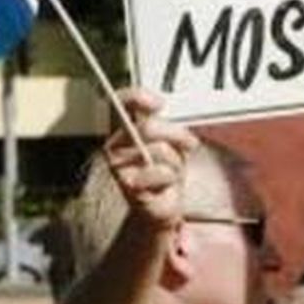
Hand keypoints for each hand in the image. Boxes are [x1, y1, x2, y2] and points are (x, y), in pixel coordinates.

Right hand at [103, 89, 198, 230]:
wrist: (161, 206)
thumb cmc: (164, 172)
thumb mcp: (171, 144)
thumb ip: (167, 127)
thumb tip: (165, 117)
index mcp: (124, 130)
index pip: (123, 104)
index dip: (138, 97)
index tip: (159, 104)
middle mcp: (115, 145)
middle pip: (148, 127)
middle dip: (176, 135)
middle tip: (188, 144)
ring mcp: (119, 166)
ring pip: (160, 150)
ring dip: (176, 162)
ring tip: (171, 172)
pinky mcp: (128, 185)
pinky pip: (161, 172)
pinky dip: (171, 178)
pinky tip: (165, 186)